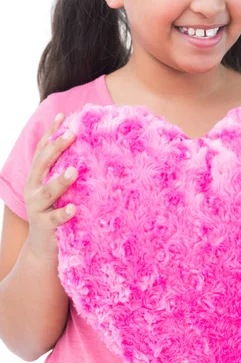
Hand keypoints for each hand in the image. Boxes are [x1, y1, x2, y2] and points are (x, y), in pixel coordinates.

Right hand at [23, 113, 77, 261]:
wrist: (43, 246)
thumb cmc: (56, 209)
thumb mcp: (57, 187)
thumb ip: (66, 168)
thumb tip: (86, 143)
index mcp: (37, 175)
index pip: (42, 149)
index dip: (51, 132)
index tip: (63, 115)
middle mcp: (33, 188)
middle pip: (42, 164)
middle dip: (56, 148)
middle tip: (72, 135)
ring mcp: (37, 207)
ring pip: (47, 191)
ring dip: (60, 180)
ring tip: (74, 171)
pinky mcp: (44, 226)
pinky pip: (55, 219)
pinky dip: (63, 214)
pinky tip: (74, 209)